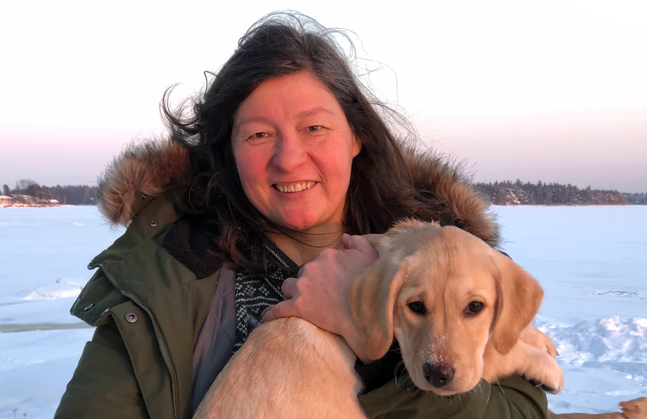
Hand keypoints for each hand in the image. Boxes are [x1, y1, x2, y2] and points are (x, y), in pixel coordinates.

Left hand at [262, 234, 378, 361]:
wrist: (366, 310)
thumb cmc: (370, 284)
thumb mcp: (370, 255)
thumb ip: (357, 242)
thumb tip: (345, 238)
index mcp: (327, 255)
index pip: (321, 260)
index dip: (328, 271)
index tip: (336, 281)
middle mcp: (312, 268)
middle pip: (304, 273)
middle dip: (310, 281)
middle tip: (323, 294)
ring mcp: (303, 287)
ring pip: (288, 286)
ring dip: (292, 292)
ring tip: (299, 301)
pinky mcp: (298, 306)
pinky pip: (279, 309)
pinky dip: (273, 313)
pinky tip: (267, 317)